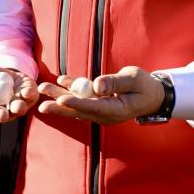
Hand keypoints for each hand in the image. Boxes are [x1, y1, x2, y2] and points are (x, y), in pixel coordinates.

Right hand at [0, 66, 38, 123]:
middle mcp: (1, 110)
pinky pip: (30, 97)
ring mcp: (16, 105)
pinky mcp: (28, 96)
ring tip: (16, 106)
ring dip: (17, 108)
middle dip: (1, 115)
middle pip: (0, 116)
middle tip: (2, 114)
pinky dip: (30, 95)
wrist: (3, 71)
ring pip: (17, 110)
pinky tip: (28, 91)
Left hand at [36, 66, 164, 124]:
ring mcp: (100, 109)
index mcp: (116, 110)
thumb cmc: (145, 86)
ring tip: (43, 89)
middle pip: (78, 111)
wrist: (151, 96)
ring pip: (76, 104)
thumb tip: (97, 85)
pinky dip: (71, 89)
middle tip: (41, 105)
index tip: (60, 100)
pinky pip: (82, 97)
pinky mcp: (98, 103)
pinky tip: (60, 81)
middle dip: (59, 107)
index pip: (92, 107)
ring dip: (59, 96)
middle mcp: (105, 113)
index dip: (75, 104)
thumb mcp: (134, 79)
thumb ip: (116, 82)